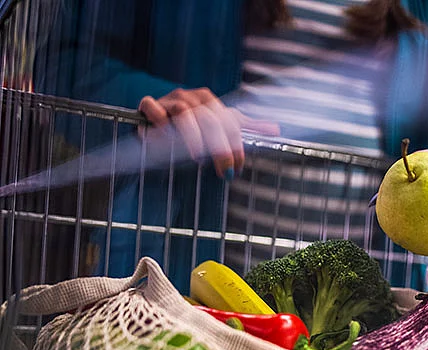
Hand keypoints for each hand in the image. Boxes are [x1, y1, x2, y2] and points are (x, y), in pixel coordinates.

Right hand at [138, 88, 279, 179]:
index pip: (227, 121)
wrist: (160, 123)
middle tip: (225, 172)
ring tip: (198, 158)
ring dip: (193, 137)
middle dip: (219, 148)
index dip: (235, 146)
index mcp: (209, 100)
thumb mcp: (222, 125)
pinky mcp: (149, 106)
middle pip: (209, 119)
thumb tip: (275, 129)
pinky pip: (152, 107)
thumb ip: (247, 127)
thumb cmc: (195, 126)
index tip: (238, 167)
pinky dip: (159, 119)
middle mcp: (190, 97)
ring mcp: (169, 100)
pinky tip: (165, 136)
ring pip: (184, 112)